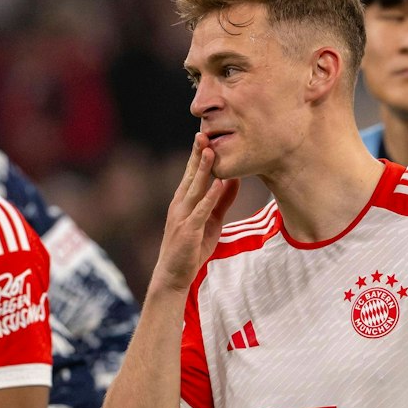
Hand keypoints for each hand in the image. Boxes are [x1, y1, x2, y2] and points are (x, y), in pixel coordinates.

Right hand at [153, 134, 239, 291]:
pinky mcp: (189, 230)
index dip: (199, 154)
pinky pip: (201, 211)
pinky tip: (218, 184)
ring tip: (211, 151)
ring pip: (194, 188)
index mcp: (184, 200)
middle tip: (204, 132)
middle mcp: (180, 204)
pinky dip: (209, 197)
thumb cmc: (192, 248)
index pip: (192, 173)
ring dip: (203, 170)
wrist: (174, 275)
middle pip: (191, 175)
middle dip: (198, 154)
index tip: (206, 135)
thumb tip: (233, 180)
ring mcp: (183, 216)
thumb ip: (221, 201)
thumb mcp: (212, 221)